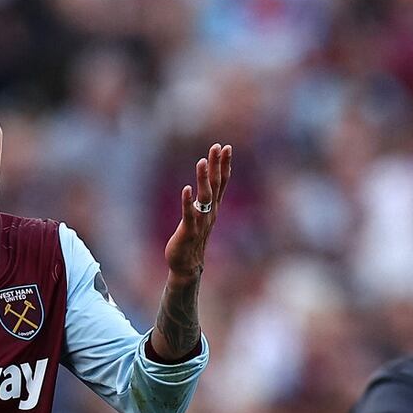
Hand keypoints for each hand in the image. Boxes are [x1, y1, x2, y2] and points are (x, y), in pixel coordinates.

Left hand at [165, 143, 231, 277]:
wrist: (188, 266)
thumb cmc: (193, 239)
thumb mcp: (202, 216)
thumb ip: (206, 200)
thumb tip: (209, 182)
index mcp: (213, 208)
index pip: (221, 182)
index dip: (224, 165)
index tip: (226, 147)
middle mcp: (210, 213)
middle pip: (215, 185)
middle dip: (217, 166)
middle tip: (218, 147)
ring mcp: (200, 222)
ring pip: (204, 198)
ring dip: (203, 179)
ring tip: (201, 161)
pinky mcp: (188, 232)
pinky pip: (189, 215)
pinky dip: (188, 202)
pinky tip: (186, 189)